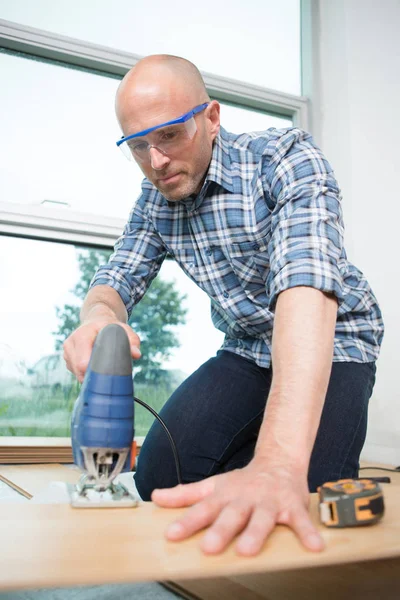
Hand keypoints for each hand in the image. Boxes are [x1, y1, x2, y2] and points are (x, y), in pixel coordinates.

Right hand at [63, 320, 140, 382]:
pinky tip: (95, 368)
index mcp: (82, 335)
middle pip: (79, 371)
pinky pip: (76, 374)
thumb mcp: (123, 329)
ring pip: (77, 374)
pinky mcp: (68, 361)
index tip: (107, 375)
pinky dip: (86, 374)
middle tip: (109, 375)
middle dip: (94, 375)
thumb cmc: (111, 326)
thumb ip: (132, 340)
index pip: (82, 361)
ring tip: (103, 367)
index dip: (94, 372)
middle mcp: (71, 344)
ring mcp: (67, 353)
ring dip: (90, 375)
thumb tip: (136, 354)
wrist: (96, 321)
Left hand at [151, 459, 323, 555]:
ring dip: (256, 533)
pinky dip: (308, 533)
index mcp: (225, 495)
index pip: (203, 509)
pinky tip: (314, 547)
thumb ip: (185, 494)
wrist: (279, 461)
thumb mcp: (214, 485)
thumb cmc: (243, 481)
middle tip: (209, 548)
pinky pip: (301, 521)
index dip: (187, 522)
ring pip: (262, 519)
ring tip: (248, 550)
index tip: (171, 535)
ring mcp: (269, 502)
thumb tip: (156, 496)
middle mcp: (245, 499)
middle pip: (232, 515)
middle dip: (220, 531)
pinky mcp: (292, 506)